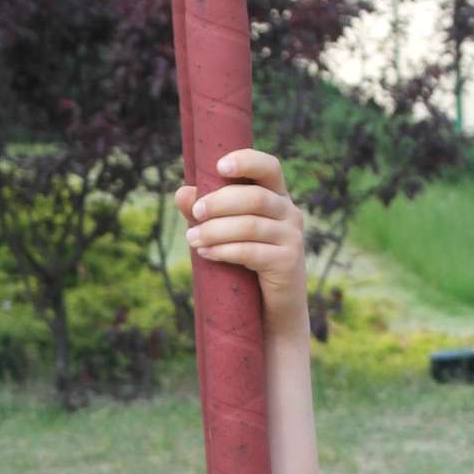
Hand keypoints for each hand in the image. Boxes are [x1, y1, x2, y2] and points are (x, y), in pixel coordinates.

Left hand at [174, 149, 306, 337]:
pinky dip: (225, 251)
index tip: (219, 166)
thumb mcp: (224, 235)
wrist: (272, 312)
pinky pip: (252, 252)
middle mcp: (290, 213)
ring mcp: (292, 237)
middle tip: (194, 213)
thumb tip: (181, 192)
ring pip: (251, 225)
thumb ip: (206, 213)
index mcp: (276, 197)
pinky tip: (206, 253)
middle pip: (255, 197)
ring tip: (192, 239)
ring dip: (216, 230)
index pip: (269, 167)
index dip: (247, 161)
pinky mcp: (289, 262)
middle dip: (220, 202)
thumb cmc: (247, 266)